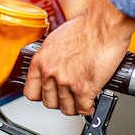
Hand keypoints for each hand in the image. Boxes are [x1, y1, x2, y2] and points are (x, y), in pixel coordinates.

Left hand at [23, 0, 134, 115]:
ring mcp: (66, 82)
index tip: (48, 94)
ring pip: (66, 108)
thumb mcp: (56, 40)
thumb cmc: (85, 26)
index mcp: (41, 60)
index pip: (31, 91)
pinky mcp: (84, 88)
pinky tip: (90, 103)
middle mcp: (50, 72)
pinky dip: (88, 108)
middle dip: (60, 101)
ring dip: (75, 106)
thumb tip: (53, 66)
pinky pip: (83, 109)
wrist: (104, 24)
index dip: (41, 95)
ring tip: (80, 100)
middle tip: (68, 96)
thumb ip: (51, 57)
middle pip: (49, 102)